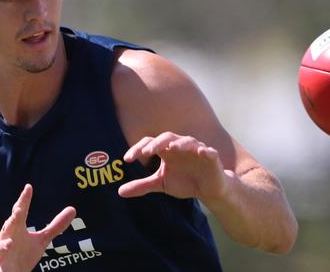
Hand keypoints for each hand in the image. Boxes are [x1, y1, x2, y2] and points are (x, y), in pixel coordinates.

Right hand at [0, 184, 75, 271]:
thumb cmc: (22, 254)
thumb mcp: (42, 240)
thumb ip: (56, 226)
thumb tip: (73, 209)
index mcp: (17, 228)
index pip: (21, 211)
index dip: (24, 200)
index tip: (28, 187)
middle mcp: (7, 236)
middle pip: (10, 225)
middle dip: (14, 219)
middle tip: (18, 209)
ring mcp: (0, 251)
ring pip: (0, 245)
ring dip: (4, 244)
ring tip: (10, 243)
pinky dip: (1, 260)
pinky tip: (6, 258)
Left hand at [118, 132, 232, 201]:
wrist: (208, 190)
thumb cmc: (184, 182)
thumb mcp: (161, 184)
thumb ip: (142, 186)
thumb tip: (119, 192)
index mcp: (166, 151)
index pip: (150, 144)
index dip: (138, 148)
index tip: (127, 159)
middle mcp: (179, 147)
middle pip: (166, 138)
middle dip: (156, 143)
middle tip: (146, 152)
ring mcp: (196, 150)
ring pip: (187, 141)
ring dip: (179, 143)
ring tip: (172, 147)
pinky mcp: (211, 157)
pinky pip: (209, 151)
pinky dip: (205, 150)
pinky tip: (201, 152)